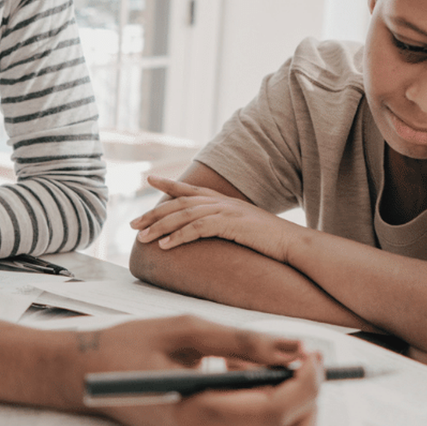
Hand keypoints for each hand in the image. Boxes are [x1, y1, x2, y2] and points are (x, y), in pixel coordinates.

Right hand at [79, 316, 322, 425]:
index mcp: (193, 417)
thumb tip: (297, 347)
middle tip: (301, 363)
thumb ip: (244, 340)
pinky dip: (266, 411)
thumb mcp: (185, 330)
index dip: (306, 384)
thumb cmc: (128, 347)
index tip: (312, 353)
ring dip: (287, 407)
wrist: (81, 378)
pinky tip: (236, 373)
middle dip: (309, 406)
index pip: (274, 413)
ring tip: (250, 361)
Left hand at [131, 176, 299, 262]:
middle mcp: (222, 202)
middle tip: (132, 224)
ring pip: (184, 215)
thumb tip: (213, 233)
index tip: (150, 179)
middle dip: (153, 213)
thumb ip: (227, 226)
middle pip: (180, 203)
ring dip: (160, 226)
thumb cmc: (271, 241)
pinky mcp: (231, 224)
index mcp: (225, 201)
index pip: (191, 190)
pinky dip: (178, 237)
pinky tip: (164, 246)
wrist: (294, 244)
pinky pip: (198, 228)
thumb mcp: (245, 229)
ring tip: (141, 237)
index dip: (169, 184)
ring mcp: (227, 211)